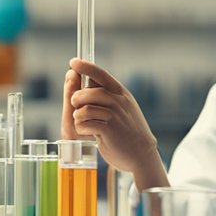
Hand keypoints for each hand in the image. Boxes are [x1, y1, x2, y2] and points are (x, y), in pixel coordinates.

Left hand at [61, 58, 166, 189]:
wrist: (141, 152)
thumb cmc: (127, 131)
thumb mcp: (122, 108)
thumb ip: (106, 95)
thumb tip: (86, 81)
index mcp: (121, 93)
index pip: (101, 74)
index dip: (86, 67)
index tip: (74, 62)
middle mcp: (118, 101)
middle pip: (86, 92)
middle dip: (76, 100)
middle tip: (78, 108)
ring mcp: (114, 115)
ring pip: (83, 108)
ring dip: (78, 117)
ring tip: (86, 124)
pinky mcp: (109, 129)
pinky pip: (84, 123)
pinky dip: (82, 128)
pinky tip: (90, 133)